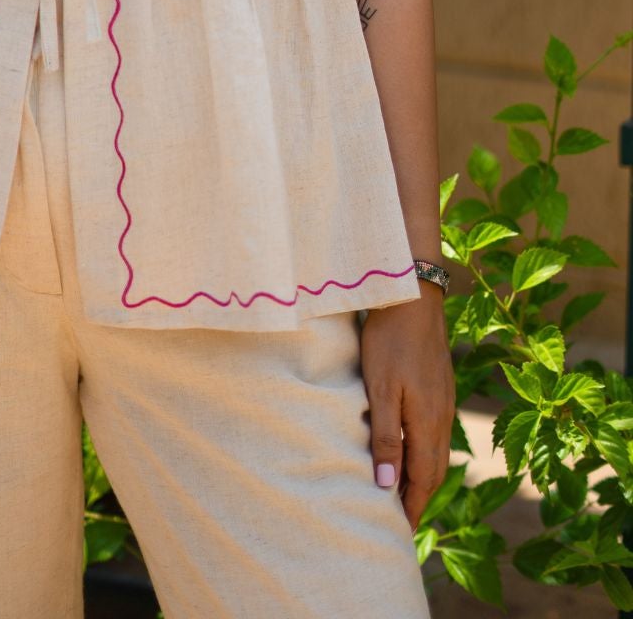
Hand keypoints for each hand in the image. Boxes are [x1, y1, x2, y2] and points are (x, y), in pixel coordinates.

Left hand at [359, 286, 454, 531]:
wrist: (412, 292)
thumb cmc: (390, 340)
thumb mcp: (380, 390)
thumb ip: (384, 438)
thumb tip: (385, 486)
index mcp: (428, 422)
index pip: (423, 480)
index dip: (412, 507)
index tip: (400, 532)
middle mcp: (442, 416)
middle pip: (434, 470)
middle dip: (419, 497)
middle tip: (401, 520)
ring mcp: (443, 398)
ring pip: (436, 451)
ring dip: (422, 475)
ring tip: (402, 490)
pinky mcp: (439, 384)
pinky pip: (435, 431)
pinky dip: (423, 451)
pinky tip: (409, 446)